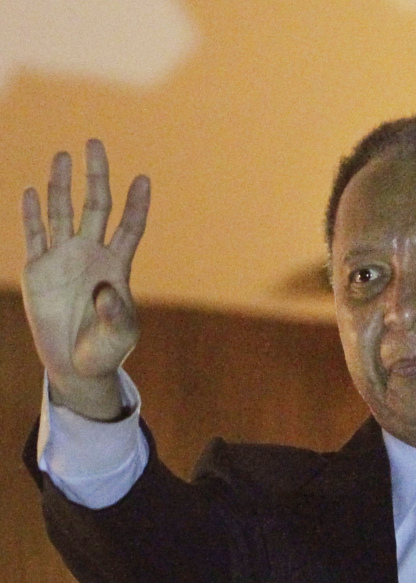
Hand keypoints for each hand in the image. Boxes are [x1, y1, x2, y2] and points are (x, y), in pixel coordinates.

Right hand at [21, 138, 149, 418]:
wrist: (75, 365)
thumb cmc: (106, 350)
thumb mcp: (120, 335)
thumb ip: (116, 313)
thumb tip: (105, 291)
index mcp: (117, 266)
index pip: (130, 227)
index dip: (137, 204)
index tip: (144, 179)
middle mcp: (91, 254)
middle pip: (95, 206)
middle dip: (96, 176)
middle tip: (95, 144)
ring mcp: (63, 259)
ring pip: (62, 212)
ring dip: (61, 185)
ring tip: (63, 156)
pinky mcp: (38, 270)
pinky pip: (34, 235)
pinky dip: (32, 214)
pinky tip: (33, 191)